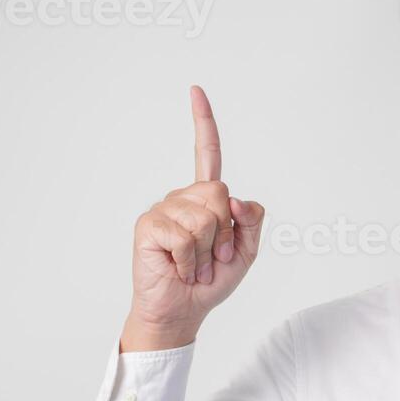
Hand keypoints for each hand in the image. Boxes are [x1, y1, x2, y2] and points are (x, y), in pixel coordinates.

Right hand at [122, 87, 266, 349]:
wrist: (183, 310)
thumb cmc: (211, 280)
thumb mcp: (246, 251)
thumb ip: (251, 221)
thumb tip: (235, 199)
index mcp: (205, 199)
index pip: (206, 153)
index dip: (203, 122)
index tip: (195, 90)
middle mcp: (182, 197)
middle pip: (219, 194)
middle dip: (226, 232)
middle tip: (213, 257)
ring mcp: (163, 209)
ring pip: (205, 217)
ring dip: (208, 251)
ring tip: (194, 265)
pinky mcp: (149, 225)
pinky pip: (185, 235)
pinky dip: (191, 260)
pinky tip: (179, 268)